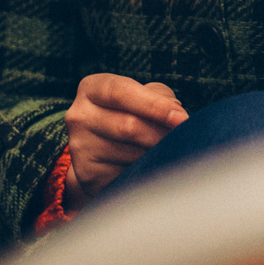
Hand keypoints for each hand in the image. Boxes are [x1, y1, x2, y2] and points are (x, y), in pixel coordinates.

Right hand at [62, 74, 187, 203]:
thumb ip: (159, 98)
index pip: (123, 93)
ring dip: (156, 155)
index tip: (182, 119)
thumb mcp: (142, 96)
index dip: (155, 106)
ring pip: (130, 154)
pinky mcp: (87, 174)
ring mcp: (80, 146)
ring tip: (168, 152)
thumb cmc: (130, 113)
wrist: (100, 150)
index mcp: (92, 88)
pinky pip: (124, 175)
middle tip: (184, 139)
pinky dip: (144, 172)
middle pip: (128, 127)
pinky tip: (150, 167)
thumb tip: (177, 115)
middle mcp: (79, 116)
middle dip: (162, 135)